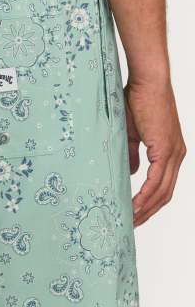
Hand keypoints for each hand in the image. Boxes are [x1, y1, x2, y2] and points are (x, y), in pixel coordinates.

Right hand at [124, 80, 185, 226]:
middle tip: (131, 224)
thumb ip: (132, 155)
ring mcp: (173, 153)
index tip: (135, 214)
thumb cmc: (138, 101)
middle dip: (148, 212)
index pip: (163, 186)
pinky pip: (156, 180)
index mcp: (170, 152)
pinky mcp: (165, 149)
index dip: (150, 203)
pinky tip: (134, 206)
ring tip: (130, 220)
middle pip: (165, 194)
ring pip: (162, 191)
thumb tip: (131, 173)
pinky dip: (145, 195)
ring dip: (146, 208)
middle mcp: (176, 156)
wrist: (147, 82)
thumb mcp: (132, 134)